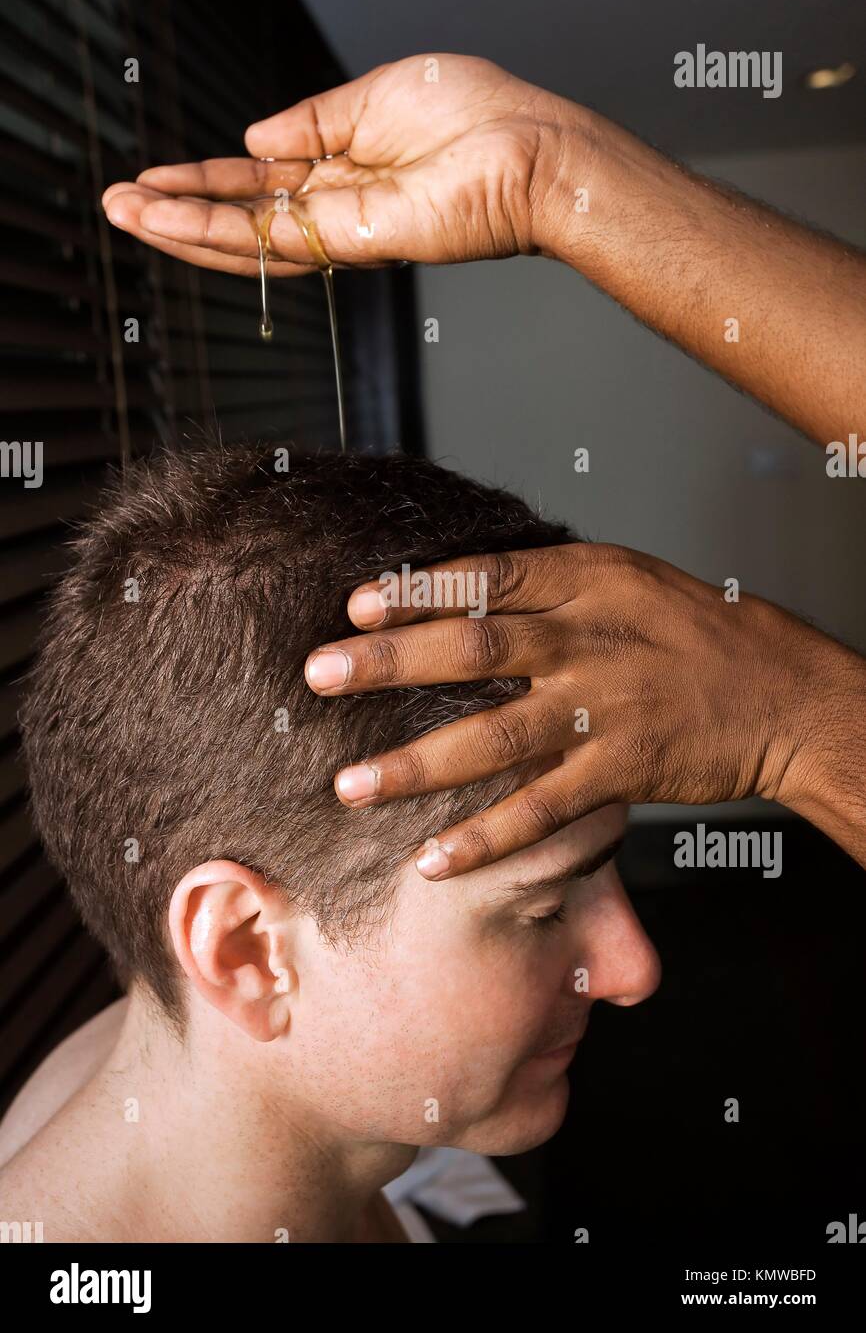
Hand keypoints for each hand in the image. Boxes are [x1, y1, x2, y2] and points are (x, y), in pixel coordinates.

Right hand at [101, 53, 575, 275]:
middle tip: (118, 203)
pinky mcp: (354, 243)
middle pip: (242, 218)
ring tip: (123, 213)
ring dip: (179, 228)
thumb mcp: (375, 95)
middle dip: (177, 212)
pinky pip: (272, 240)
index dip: (206, 183)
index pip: (258, 183)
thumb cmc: (478, 113)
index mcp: (343, 169)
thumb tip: (256, 135)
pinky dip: (213, 231)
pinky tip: (167, 220)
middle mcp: (337, 208)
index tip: (156, 179)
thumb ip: (312, 120)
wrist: (533, 146)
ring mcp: (344, 232)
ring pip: (246, 239)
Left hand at [304, 543, 848, 875]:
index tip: (353, 604)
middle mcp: (589, 640)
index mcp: (587, 581)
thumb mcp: (624, 579)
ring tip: (349, 785)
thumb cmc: (694, 630)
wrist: (781, 693)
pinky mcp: (622, 772)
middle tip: (316, 674)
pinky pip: (542, 810)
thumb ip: (545, 583)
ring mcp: (605, 709)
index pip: (487, 577)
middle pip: (472, 648)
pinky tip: (432, 858)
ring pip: (495, 737)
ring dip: (415, 763)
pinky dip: (486, 837)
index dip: (416, 591)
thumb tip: (453, 587)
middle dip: (386, 662)